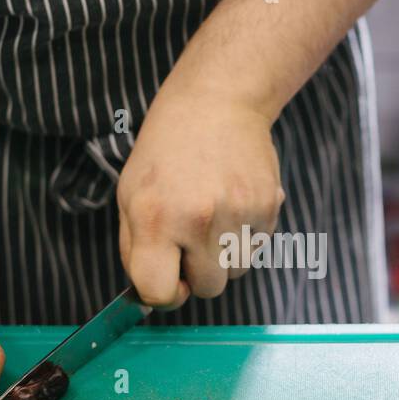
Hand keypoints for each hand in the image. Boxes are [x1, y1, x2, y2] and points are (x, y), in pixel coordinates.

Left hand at [117, 91, 284, 306]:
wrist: (216, 103)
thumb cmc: (166, 152)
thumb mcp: (130, 197)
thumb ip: (137, 251)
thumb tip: (151, 296)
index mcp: (155, 218)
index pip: (160, 294)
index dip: (164, 294)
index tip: (168, 278)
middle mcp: (198, 220)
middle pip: (208, 290)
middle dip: (198, 273)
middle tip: (190, 236)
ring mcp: (238, 215)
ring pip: (235, 273)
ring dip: (223, 256)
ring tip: (212, 215)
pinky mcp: (268, 208)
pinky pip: (257, 249)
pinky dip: (244, 236)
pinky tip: (232, 203)